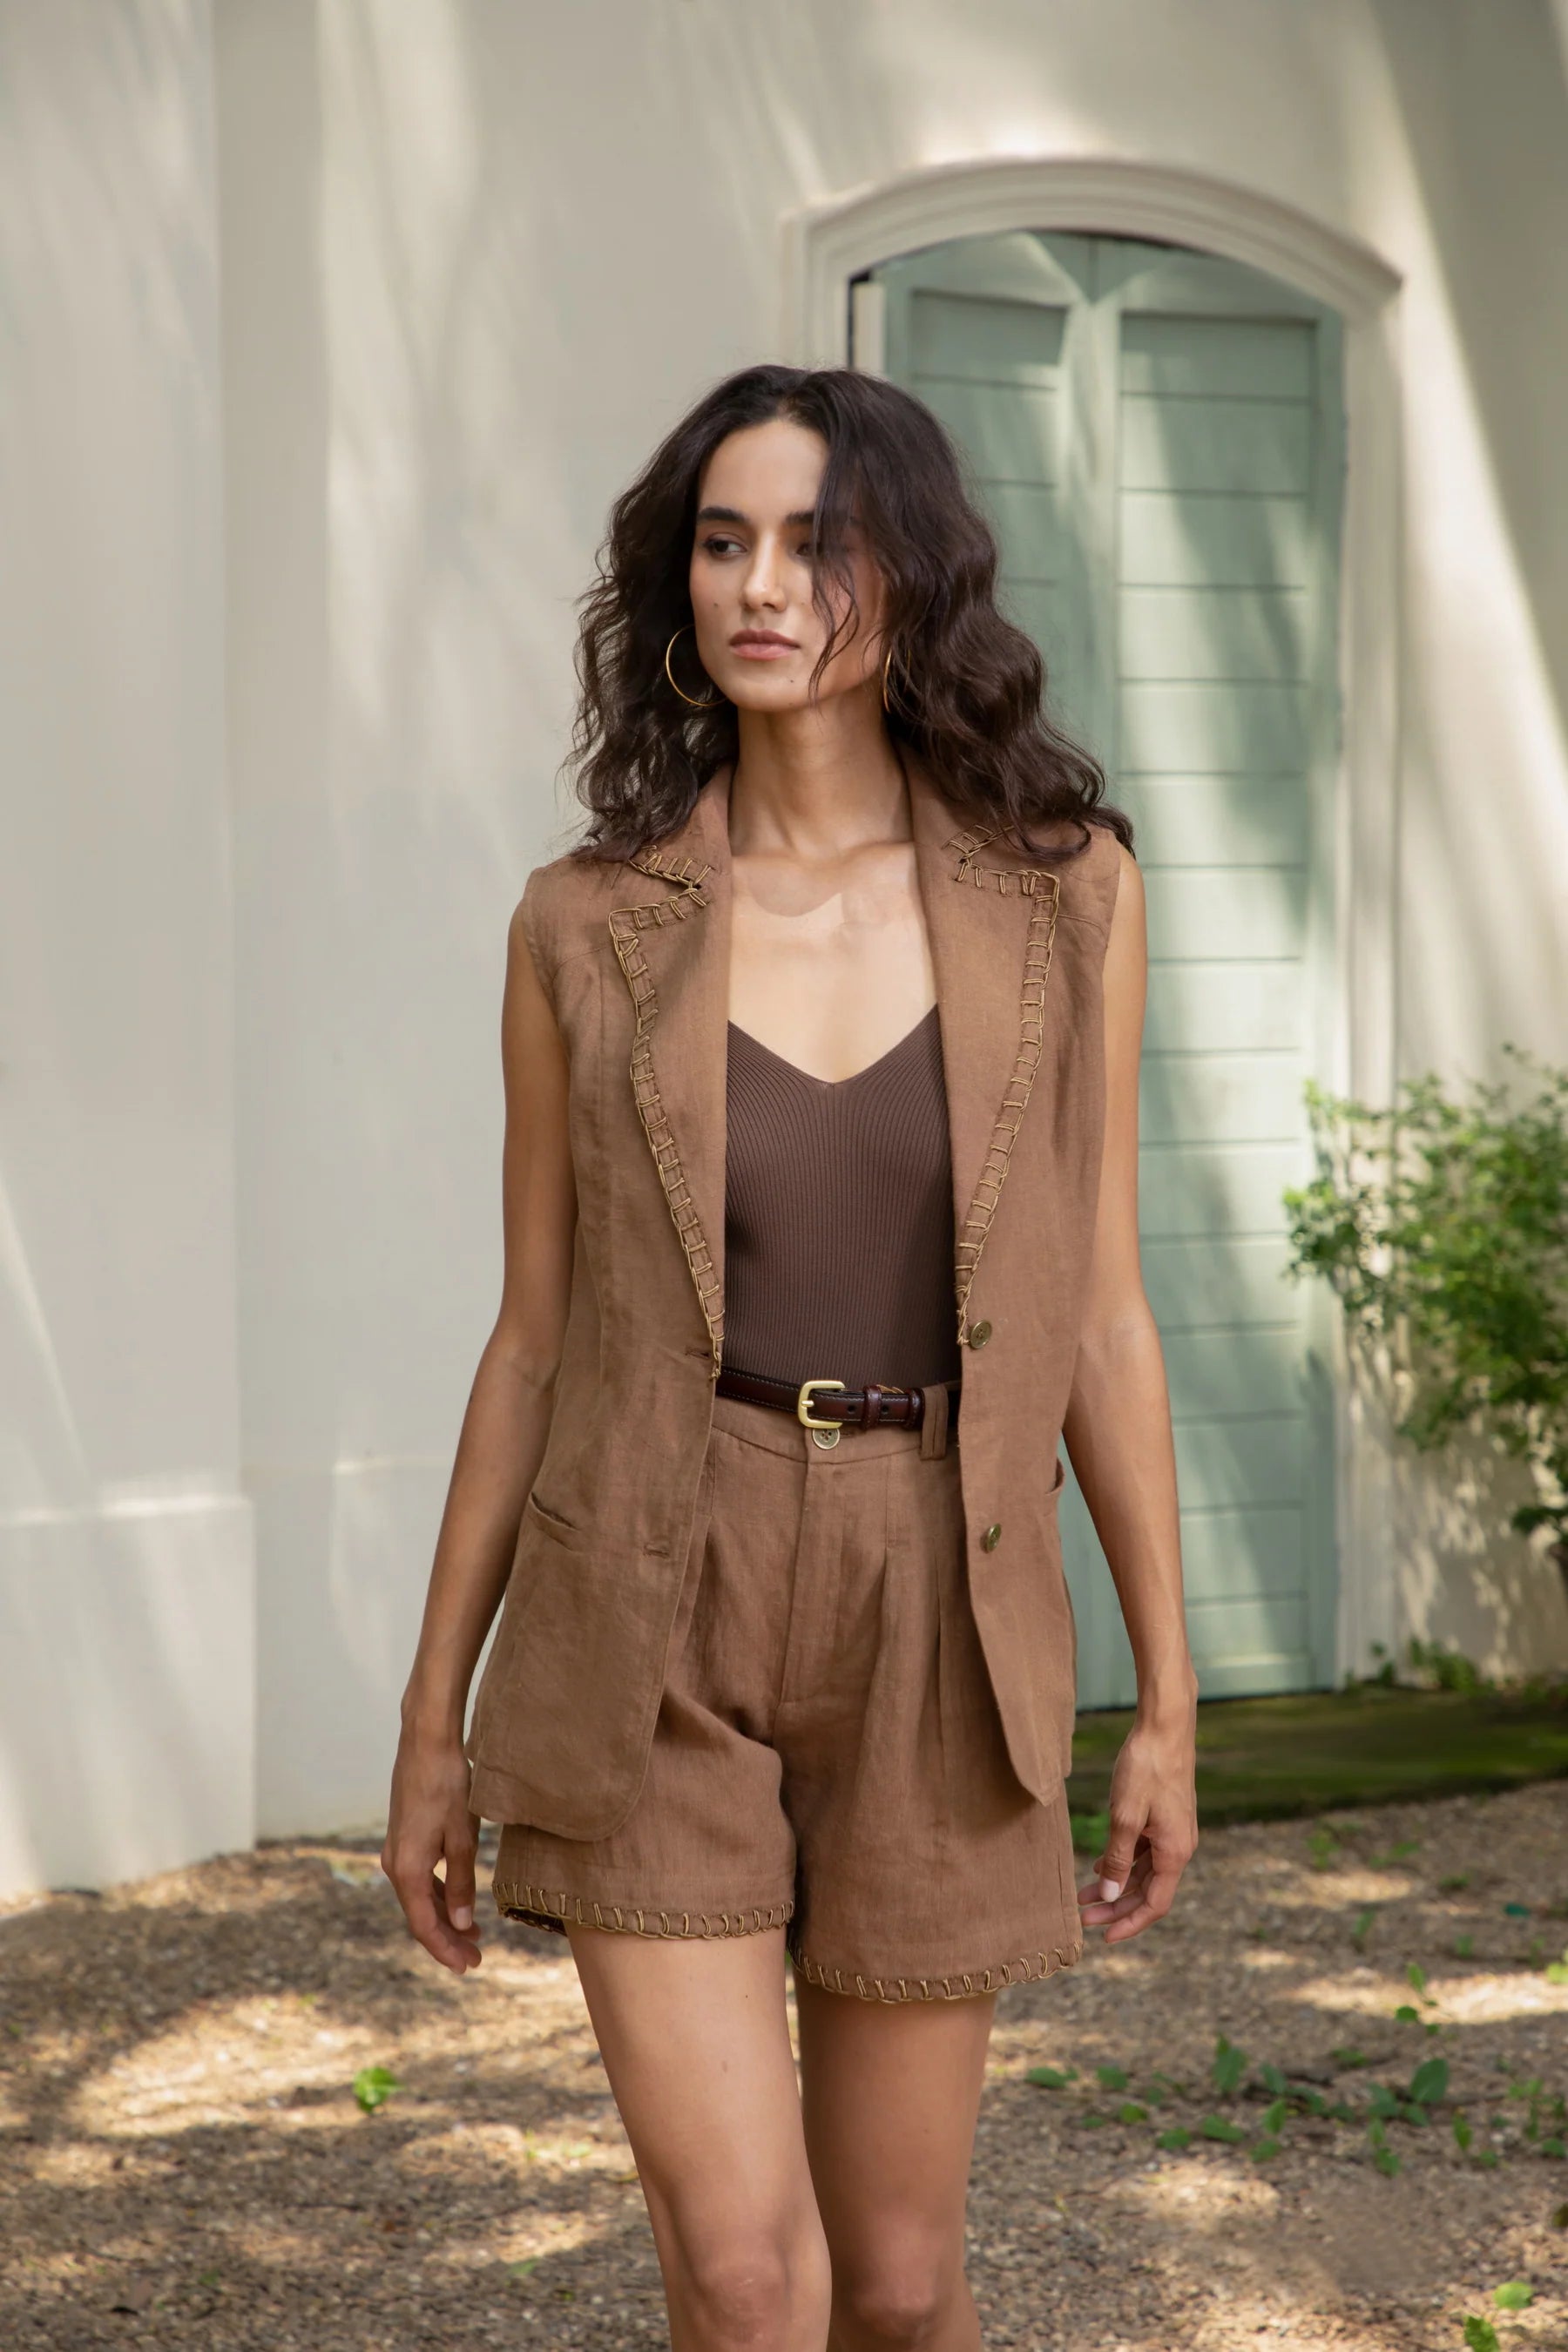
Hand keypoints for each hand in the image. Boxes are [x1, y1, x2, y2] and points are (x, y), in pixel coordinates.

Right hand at [381, 1722, 484, 1975]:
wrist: (426, 1743)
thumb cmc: (447, 1785)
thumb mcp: (462, 1836)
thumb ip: (462, 1881)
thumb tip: (462, 1921)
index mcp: (406, 1870)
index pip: (424, 1925)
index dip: (445, 1949)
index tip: (468, 1966)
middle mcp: (394, 1865)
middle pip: (420, 1915)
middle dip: (448, 1939)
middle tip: (476, 1958)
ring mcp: (396, 1851)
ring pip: (419, 1898)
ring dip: (444, 1917)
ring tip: (473, 1934)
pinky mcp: (404, 1838)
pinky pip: (419, 1878)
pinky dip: (438, 1894)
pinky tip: (458, 1899)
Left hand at [1076, 1713, 1196, 1943]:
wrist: (1165, 1727)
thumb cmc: (1146, 1768)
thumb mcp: (1125, 1815)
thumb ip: (1118, 1858)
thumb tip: (1109, 1895)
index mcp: (1175, 1852)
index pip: (1155, 1904)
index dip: (1130, 1924)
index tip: (1104, 1938)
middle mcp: (1179, 1847)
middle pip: (1148, 1891)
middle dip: (1115, 1907)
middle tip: (1082, 1918)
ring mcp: (1173, 1832)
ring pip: (1144, 1872)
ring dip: (1115, 1885)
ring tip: (1082, 1896)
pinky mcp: (1165, 1818)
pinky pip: (1145, 1852)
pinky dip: (1123, 1862)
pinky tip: (1099, 1864)